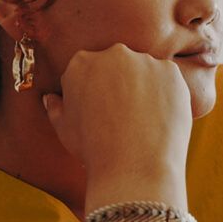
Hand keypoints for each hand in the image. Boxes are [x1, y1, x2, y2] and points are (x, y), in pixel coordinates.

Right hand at [42, 44, 192, 208]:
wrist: (134, 168)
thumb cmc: (93, 150)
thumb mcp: (63, 129)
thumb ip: (56, 107)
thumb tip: (51, 98)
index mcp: (81, 63)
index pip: (87, 69)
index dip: (93, 91)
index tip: (99, 111)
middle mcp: (114, 54)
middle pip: (116, 64)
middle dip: (119, 84)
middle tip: (123, 115)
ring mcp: (145, 61)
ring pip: (144, 71)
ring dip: (143, 88)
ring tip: (143, 120)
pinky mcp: (171, 72)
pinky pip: (167, 80)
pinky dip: (165, 94)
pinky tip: (159, 117)